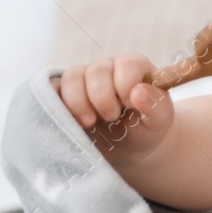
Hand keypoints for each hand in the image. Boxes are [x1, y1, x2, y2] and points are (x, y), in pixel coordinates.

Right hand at [51, 54, 173, 163]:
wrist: (125, 149)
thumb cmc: (145, 130)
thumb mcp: (159, 122)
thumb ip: (156, 106)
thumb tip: (138, 92)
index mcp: (135, 69)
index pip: (128, 63)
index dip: (126, 84)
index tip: (129, 105)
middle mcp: (108, 68)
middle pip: (97, 70)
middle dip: (103, 98)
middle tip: (111, 118)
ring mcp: (83, 79)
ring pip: (72, 77)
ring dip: (79, 102)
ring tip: (90, 123)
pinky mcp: (63, 93)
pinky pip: (51, 89)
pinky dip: (57, 104)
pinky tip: (71, 120)